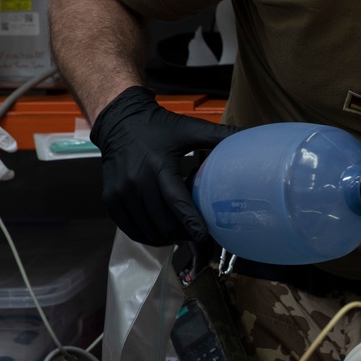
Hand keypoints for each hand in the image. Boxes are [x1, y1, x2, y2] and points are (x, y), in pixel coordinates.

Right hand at [90, 86, 233, 245]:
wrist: (119, 121)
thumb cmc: (158, 127)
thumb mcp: (189, 128)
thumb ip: (219, 135)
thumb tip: (250, 136)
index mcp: (159, 166)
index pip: (177, 202)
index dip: (192, 223)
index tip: (204, 238)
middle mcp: (136, 182)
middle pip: (163, 222)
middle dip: (183, 234)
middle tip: (196, 234)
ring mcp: (121, 193)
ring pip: (148, 230)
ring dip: (167, 237)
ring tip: (180, 233)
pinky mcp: (110, 200)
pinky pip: (131, 230)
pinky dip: (147, 236)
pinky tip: (160, 233)